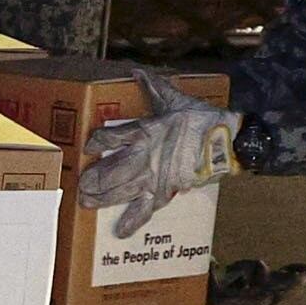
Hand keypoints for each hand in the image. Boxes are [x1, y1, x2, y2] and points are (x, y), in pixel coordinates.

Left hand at [74, 75, 238, 238]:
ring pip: (118, 191)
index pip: (109, 138)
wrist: (225, 141)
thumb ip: (154, 88)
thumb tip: (137, 71)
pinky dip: (131, 222)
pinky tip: (119, 232)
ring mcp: (151, 177)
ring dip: (99, 198)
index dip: (95, 143)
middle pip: (107, 171)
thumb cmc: (201, 120)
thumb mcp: (174, 101)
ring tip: (85, 202)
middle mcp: (142, 157)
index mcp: (143, 131)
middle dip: (91, 179)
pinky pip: (144, 210)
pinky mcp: (163, 192)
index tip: (88, 146)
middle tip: (79, 184)